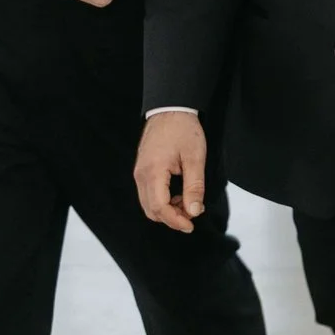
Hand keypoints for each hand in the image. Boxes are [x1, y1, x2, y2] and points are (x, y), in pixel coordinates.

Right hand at [134, 111, 207, 232]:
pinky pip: (148, 194)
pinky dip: (162, 200)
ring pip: (148, 204)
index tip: (191, 225)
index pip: (159, 208)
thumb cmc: (184, 130)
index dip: (175, 221)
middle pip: (151, 210)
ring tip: (187, 203)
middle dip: (171, 218)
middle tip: (192, 216)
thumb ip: (194, 187)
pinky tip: (178, 195)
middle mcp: (141, 175)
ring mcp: (139, 173)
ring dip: (166, 210)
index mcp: (153, 172)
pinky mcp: (142, 170)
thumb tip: (194, 211)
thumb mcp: (195, 158)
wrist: (170, 109)